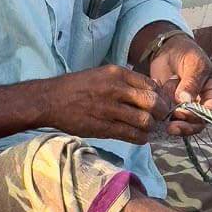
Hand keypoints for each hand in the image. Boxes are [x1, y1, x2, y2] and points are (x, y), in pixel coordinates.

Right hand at [41, 65, 169, 144]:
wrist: (50, 100)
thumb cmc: (77, 86)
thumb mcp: (102, 73)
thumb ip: (126, 79)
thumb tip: (153, 86)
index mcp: (117, 74)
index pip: (151, 85)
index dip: (160, 96)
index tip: (159, 103)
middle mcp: (116, 89)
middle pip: (152, 103)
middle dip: (160, 112)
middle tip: (159, 117)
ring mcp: (109, 109)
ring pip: (144, 121)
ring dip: (150, 127)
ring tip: (147, 128)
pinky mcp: (102, 127)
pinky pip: (130, 135)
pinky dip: (140, 138)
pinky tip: (140, 137)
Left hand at [149, 37, 211, 135]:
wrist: (169, 49)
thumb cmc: (188, 54)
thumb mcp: (194, 64)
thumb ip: (192, 82)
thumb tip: (186, 101)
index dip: (200, 116)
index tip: (186, 113)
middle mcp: (201, 104)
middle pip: (197, 123)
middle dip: (185, 126)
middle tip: (172, 126)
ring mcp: (184, 107)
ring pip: (181, 123)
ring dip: (171, 120)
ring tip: (162, 111)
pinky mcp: (170, 106)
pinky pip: (164, 114)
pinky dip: (158, 108)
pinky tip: (155, 91)